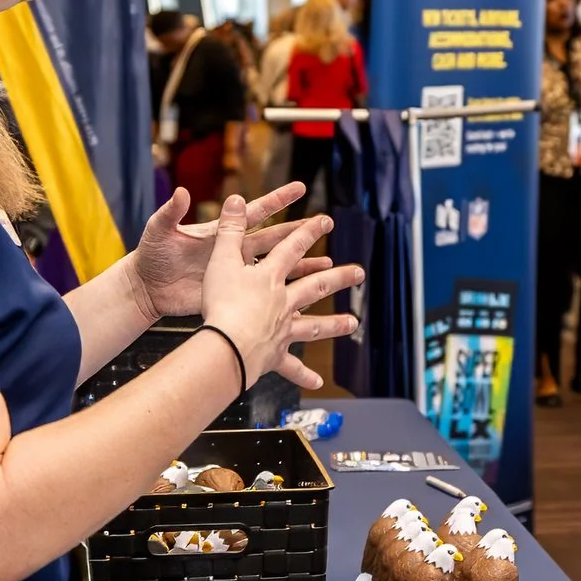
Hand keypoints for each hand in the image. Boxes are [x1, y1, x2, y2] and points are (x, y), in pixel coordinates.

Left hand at [129, 181, 329, 319]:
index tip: (299, 189)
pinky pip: (263, 293)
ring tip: (326, 261)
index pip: (254, 212)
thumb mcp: (158, 230)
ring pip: (275, 266)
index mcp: (220, 231)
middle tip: (324, 222)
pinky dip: (283, 293)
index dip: (277, 200)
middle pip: (274, 238)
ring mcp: (235, 273)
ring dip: (300, 264)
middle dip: (299, 229)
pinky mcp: (231, 293)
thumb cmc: (150, 255)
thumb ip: (170, 212)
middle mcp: (233, 250)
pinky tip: (301, 295)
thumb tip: (180, 192)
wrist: (145, 288)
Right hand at [198, 195, 361, 388]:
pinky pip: (291, 366)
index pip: (292, 248)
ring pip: (313, 326)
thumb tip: (235, 198)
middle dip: (338, 278)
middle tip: (359, 273)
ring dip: (334, 325)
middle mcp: (283, 302)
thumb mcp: (220, 260)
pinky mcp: (274, 354)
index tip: (326, 221)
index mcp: (269, 277)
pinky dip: (303, 375)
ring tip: (353, 324)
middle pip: (315, 286)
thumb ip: (228, 230)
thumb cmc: (221, 303)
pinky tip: (317, 382)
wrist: (228, 344)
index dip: (308, 231)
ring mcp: (282, 329)